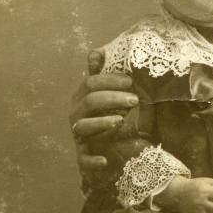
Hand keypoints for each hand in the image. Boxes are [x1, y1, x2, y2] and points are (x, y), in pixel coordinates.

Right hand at [70, 50, 137, 177]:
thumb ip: (101, 75)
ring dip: (102, 123)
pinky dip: (92, 160)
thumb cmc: (106, 116)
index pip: (90, 82)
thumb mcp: (106, 95)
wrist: (105, 150)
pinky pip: (83, 160)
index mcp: (82, 97)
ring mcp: (79, 136)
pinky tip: (104, 160)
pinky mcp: (83, 156)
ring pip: (84, 127)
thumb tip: (96, 52)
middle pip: (89, 102)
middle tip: (135, 100)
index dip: (109, 80)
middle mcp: (77, 115)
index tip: (130, 81)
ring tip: (121, 120)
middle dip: (112, 98)